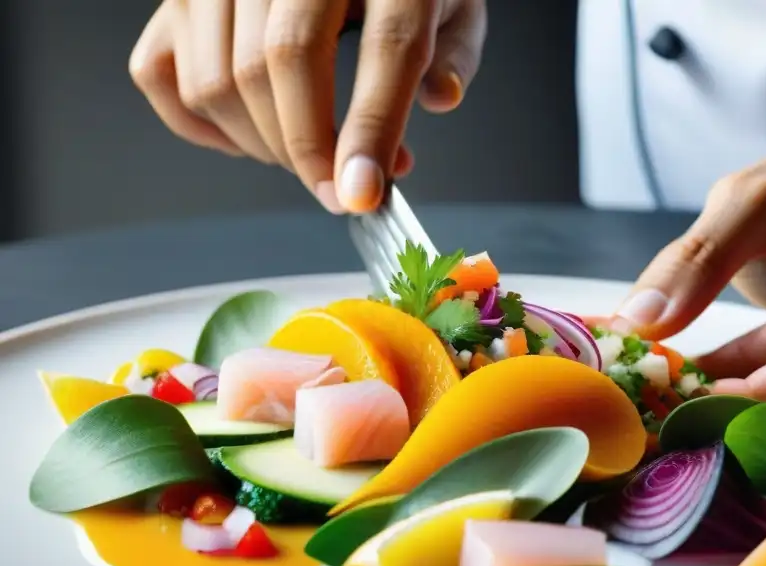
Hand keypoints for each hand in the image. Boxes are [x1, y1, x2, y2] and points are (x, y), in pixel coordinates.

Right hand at [129, 0, 485, 212]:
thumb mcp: (449, 1)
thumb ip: (454, 51)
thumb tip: (439, 96)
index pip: (385, 46)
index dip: (371, 130)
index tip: (361, 195)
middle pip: (282, 63)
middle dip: (308, 153)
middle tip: (337, 191)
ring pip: (218, 80)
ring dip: (262, 146)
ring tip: (305, 156)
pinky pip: (160, 75)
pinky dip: (202, 126)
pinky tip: (249, 134)